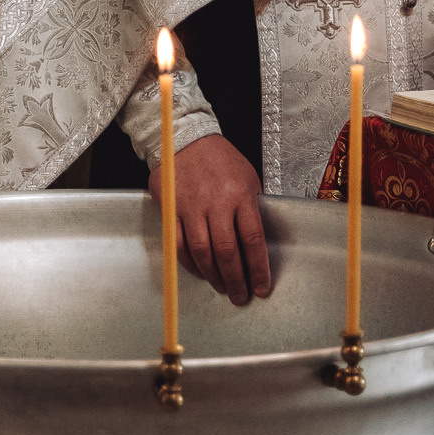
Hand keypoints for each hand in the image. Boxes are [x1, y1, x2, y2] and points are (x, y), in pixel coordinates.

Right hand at [168, 133, 272, 303]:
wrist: (184, 138)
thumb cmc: (220, 158)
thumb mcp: (248, 177)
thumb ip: (250, 208)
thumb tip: (255, 243)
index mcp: (241, 195)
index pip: (253, 240)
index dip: (258, 269)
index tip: (262, 287)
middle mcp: (216, 203)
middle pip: (227, 252)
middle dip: (236, 280)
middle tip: (241, 296)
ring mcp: (191, 207)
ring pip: (202, 253)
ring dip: (214, 276)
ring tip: (222, 287)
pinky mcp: (171, 210)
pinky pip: (180, 245)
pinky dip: (190, 264)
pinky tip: (200, 271)